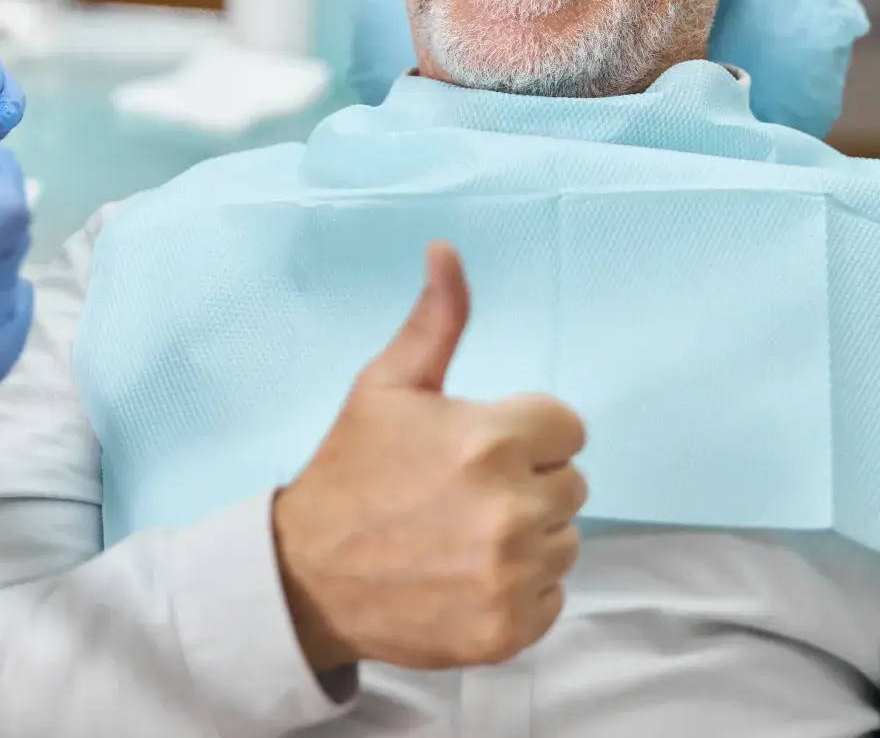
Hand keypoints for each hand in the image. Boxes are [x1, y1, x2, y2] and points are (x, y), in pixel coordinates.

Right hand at [272, 243, 586, 672]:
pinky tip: (469, 576)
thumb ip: (436, 320)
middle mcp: (510, 509)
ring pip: (566, 541)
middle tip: (464, 493)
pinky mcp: (509, 630)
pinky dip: (521, 590)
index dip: (527, 433)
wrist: (306, 577)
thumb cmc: (351, 472)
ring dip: (529, 537)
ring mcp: (511, 575)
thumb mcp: (386, 386)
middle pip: (572, 484)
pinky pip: (554, 596)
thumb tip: (448, 249)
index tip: (479, 448)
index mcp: (489, 440)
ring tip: (464, 534)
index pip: (569, 428)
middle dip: (528, 481)